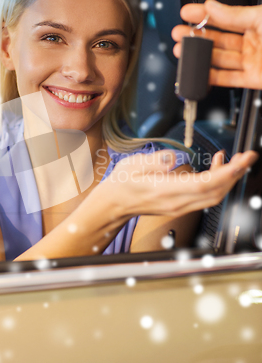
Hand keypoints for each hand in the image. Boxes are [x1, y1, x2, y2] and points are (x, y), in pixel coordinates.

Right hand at [105, 149, 258, 217]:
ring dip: (229, 179)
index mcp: (165, 190)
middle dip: (235, 174)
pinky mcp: (181, 206)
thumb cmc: (122, 183)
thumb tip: (173, 157)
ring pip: (214, 196)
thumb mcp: (133, 165)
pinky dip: (218, 183)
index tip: (241, 160)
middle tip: (247, 156)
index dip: (226, 172)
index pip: (203, 184)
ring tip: (235, 160)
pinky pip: (206, 197)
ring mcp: (180, 206)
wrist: (115, 203)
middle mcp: (176, 202)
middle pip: (215, 192)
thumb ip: (155, 161)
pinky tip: (217, 168)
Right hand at [172, 0, 261, 88]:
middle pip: (217, 40)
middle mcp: (252, 42)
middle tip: (179, 34)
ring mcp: (251, 61)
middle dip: (195, 37)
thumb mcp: (261, 16)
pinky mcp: (253, 79)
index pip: (224, 18)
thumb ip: (236, 13)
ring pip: (219, 60)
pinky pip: (228, 79)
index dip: (204, 15)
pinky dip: (211, 77)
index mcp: (256, 23)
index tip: (186, 13)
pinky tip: (199, 71)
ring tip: (182, 51)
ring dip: (198, 56)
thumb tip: (212, 6)